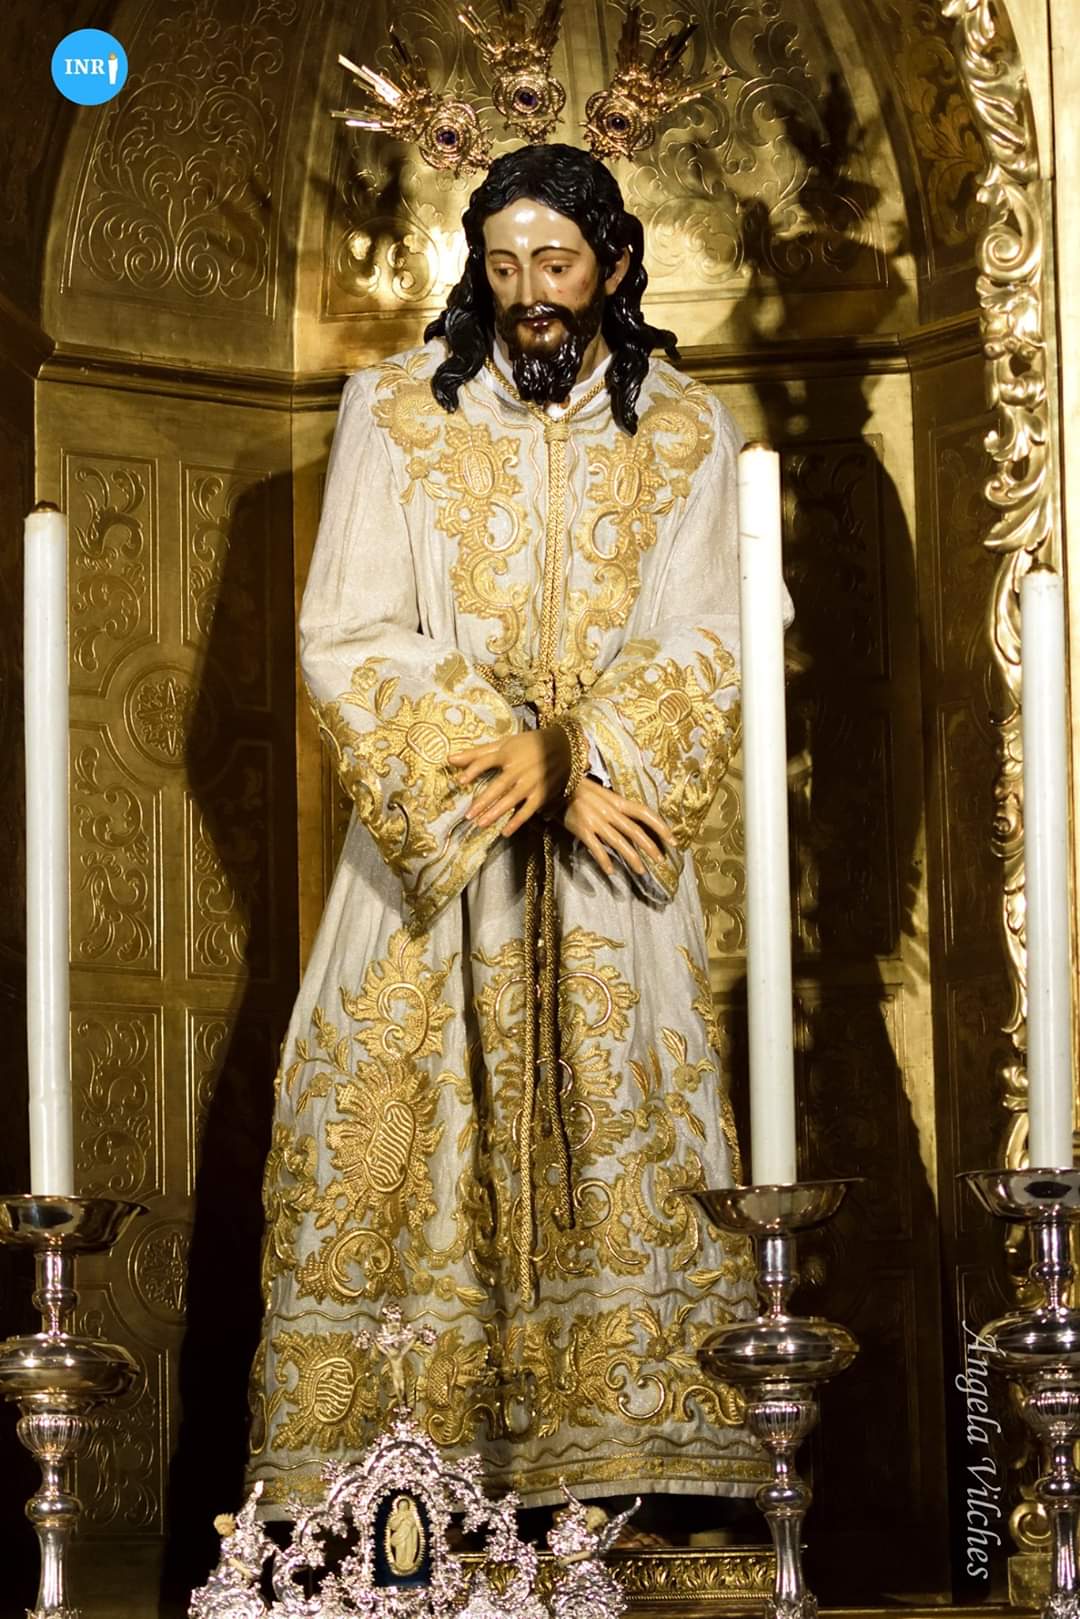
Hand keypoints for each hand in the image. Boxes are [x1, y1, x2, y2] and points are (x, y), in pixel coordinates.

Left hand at [448, 727, 570, 837]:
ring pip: (511, 800)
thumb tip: (449, 759)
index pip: (486, 762)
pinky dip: (517, 822)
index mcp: (507, 753)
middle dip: (482, 801)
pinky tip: (505, 832)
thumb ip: (477, 753)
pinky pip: (528, 810)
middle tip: (468, 815)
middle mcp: (518, 769)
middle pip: (498, 786)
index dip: (473, 770)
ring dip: (496, 813)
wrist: (564, 746)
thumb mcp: (504, 744)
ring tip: (480, 824)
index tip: (460, 782)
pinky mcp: (541, 794)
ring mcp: (531, 783)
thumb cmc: (528, 745)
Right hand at [563, 778, 676, 876]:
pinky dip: (604, 861)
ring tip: (641, 871)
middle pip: (635, 831)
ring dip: (632, 858)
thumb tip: (635, 822)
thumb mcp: (603, 794)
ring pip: (619, 842)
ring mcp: (596, 821)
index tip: (672, 840)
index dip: (660, 826)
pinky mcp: (582, 830)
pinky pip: (596, 849)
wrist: (556, 787)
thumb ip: (617, 807)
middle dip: (650, 847)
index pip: (644, 813)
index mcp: (617, 801)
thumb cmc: (581, 791)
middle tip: (661, 861)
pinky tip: (611, 871)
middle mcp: (610, 811)